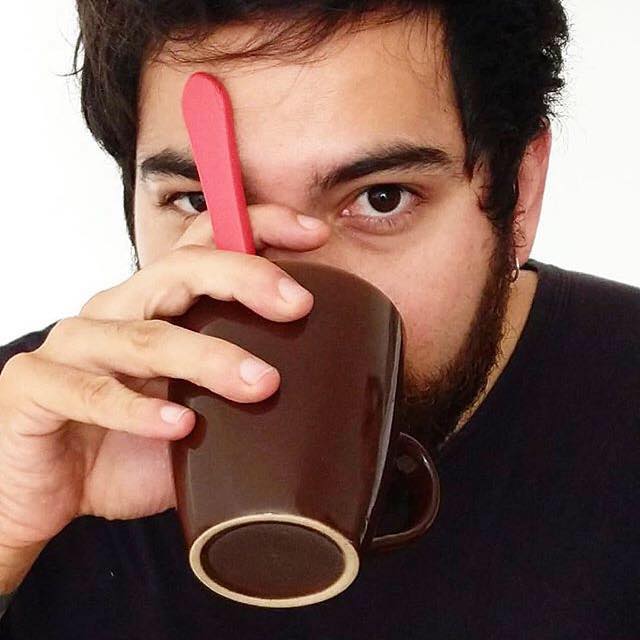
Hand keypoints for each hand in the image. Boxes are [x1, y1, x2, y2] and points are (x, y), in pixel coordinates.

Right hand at [0, 207, 328, 591]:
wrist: (47, 492)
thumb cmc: (125, 447)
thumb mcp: (196, 416)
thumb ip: (238, 399)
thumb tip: (318, 402)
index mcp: (155, 305)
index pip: (206, 243)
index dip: (258, 226)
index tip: (314, 235)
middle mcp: (116, 310)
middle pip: (180, 270)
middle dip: (244, 277)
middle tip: (298, 305)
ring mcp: (74, 345)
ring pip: (146, 335)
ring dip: (208, 357)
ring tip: (261, 384)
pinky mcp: (36, 386)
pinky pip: (90, 392)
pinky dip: (140, 410)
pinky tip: (181, 427)